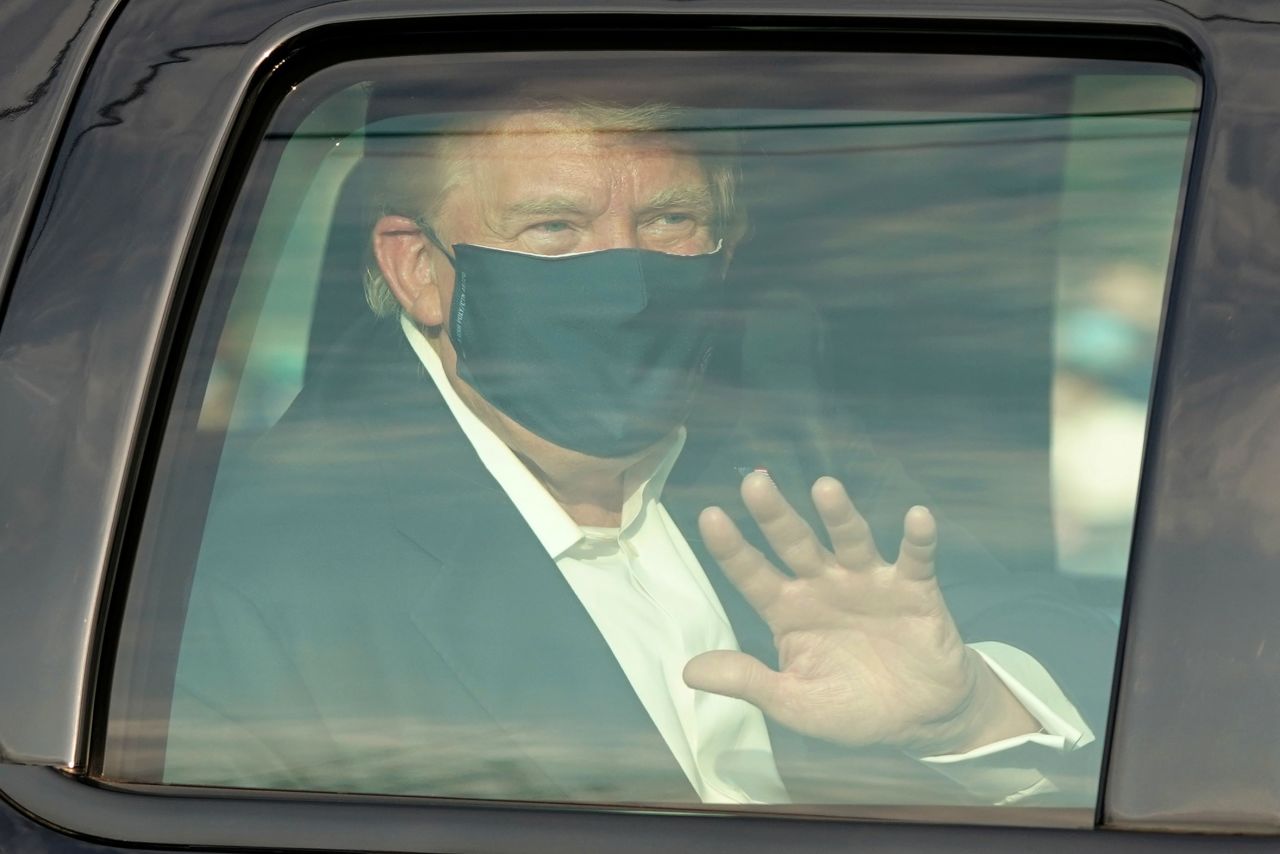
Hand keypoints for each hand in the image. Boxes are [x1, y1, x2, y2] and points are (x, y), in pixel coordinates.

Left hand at [683, 472, 1038, 754]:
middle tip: (754, 483)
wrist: (919, 717)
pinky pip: (916, 559)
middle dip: (775, 515)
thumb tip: (687, 672)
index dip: (732, 549)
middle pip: (795, 543)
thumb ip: (748, 682)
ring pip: (851, 541)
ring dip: (839, 516)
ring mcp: (869, 583)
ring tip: (825, 488)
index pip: (752, 574)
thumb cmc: (849, 706)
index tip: (709, 517)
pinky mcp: (914, 590)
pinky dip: (918, 539)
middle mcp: (823, 585)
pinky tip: (917, 517)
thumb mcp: (792, 702)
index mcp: (789, 609)